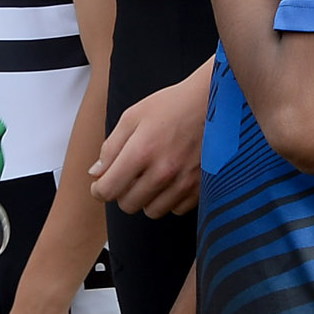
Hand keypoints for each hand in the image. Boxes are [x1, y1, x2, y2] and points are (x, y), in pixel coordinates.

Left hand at [93, 66, 211, 217]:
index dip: (99, 189)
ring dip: (147, 198)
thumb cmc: (173, 105)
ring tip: (152, 176)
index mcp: (141, 151)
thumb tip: (96, 174)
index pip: (108, 190)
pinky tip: (172, 179)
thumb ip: (111, 146)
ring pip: (152, 211)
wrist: (217, 102)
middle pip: (128, 205)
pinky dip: (170, 199)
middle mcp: (163, 171)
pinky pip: (176, 209)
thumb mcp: (134, 116)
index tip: (101, 184)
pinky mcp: (201, 188)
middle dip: (123, 192)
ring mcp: (184, 182)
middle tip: (130, 175)